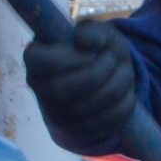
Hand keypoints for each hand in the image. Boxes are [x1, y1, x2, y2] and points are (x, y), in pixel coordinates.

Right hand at [23, 19, 135, 154]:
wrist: (100, 80)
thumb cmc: (94, 51)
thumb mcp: (97, 33)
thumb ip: (93, 30)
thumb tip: (84, 40)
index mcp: (34, 57)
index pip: (50, 63)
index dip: (78, 57)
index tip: (93, 51)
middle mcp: (39, 87)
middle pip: (71, 87)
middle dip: (102, 71)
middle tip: (113, 60)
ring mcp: (56, 112)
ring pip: (91, 105)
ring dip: (118, 86)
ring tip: (125, 72)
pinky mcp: (78, 129)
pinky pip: (105, 122)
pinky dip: (124, 105)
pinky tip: (126, 93)